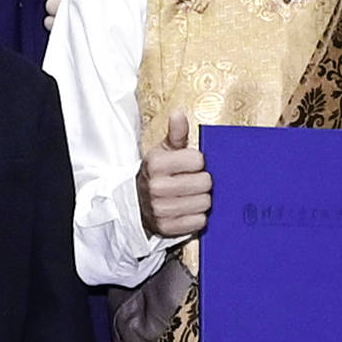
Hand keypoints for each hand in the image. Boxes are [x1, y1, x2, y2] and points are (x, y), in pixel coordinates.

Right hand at [137, 110, 210, 240]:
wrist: (137, 201)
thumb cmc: (157, 173)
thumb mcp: (164, 151)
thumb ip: (176, 133)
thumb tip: (179, 114)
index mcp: (155, 163)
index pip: (199, 160)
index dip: (199, 162)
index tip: (191, 165)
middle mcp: (155, 187)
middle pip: (204, 183)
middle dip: (203, 182)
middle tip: (194, 182)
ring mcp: (160, 209)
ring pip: (204, 204)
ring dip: (202, 200)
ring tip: (191, 196)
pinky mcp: (166, 227)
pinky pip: (198, 222)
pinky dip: (197, 217)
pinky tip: (188, 210)